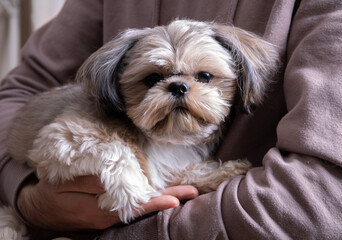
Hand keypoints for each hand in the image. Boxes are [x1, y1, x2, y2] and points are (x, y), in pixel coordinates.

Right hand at [17, 175, 197, 230]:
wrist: (40, 209)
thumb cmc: (53, 194)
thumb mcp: (64, 186)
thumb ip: (87, 183)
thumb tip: (110, 180)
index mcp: (101, 211)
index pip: (134, 207)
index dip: (154, 203)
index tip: (175, 200)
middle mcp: (111, 217)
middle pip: (145, 209)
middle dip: (169, 199)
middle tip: (192, 193)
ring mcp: (112, 217)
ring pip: (142, 209)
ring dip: (164, 200)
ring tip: (185, 193)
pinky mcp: (109, 214)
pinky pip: (134, 208)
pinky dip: (151, 202)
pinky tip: (163, 196)